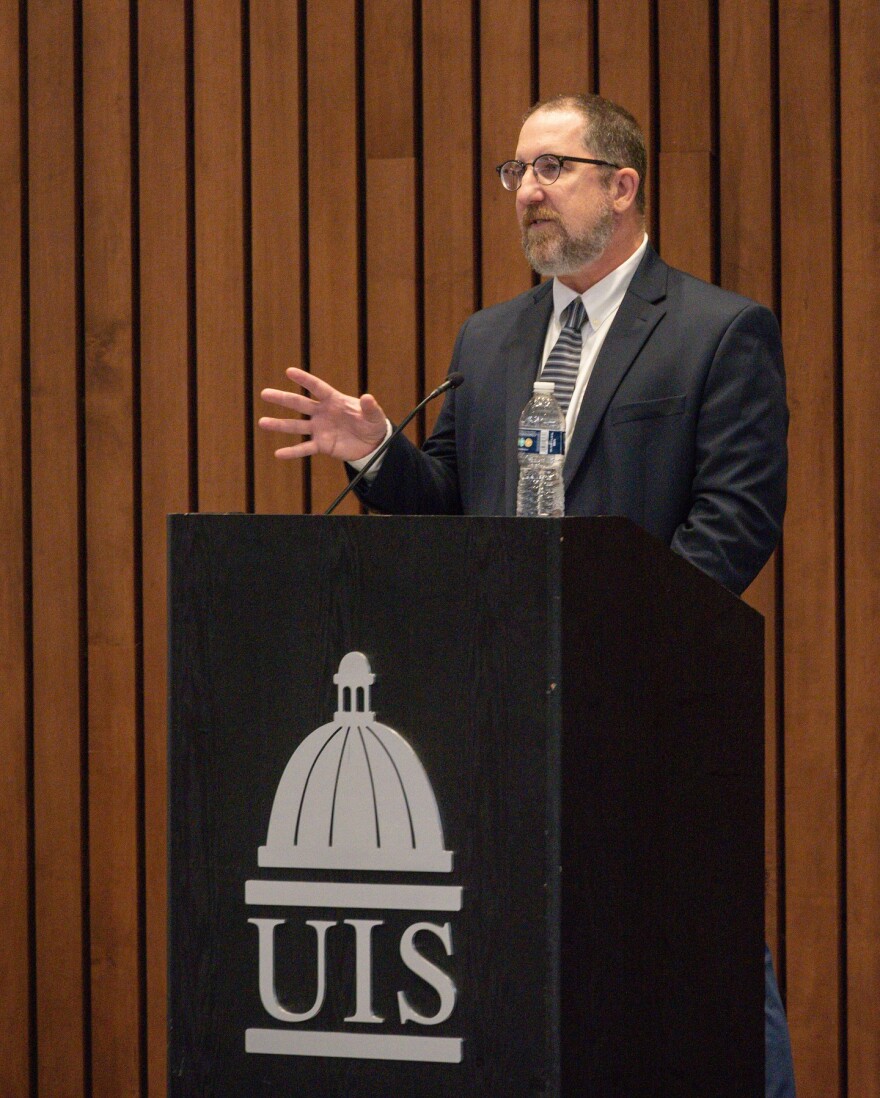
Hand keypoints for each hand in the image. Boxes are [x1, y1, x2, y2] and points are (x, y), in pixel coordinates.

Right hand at [259, 367, 387, 461]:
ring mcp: (319, 428)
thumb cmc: (372, 424)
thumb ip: (370, 407)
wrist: (371, 444)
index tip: (289, 371)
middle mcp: (322, 412)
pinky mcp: (321, 445)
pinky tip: (278, 454)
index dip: (304, 379)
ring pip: (296, 426)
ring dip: (279, 424)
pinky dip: (292, 452)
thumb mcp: (375, 416)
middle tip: (264, 393)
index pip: (317, 387)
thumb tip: (367, 398)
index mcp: (334, 400)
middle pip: (299, 403)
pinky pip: (305, 448)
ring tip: (262, 422)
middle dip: (282, 398)